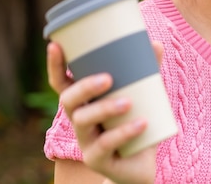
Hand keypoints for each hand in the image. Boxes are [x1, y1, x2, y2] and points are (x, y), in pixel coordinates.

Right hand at [47, 41, 163, 183]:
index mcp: (84, 102)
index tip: (54, 45)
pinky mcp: (96, 160)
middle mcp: (79, 120)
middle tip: (108, 78)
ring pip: (83, 121)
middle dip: (84, 87)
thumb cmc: (136, 125)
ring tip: (128, 103)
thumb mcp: (142, 98)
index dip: (55, 65)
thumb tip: (156, 44)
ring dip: (104, 108)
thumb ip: (147, 73)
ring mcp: (85, 141)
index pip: (62, 83)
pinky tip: (141, 123)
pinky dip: (124, 132)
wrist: (140, 166)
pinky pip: (104, 145)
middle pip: (68, 100)